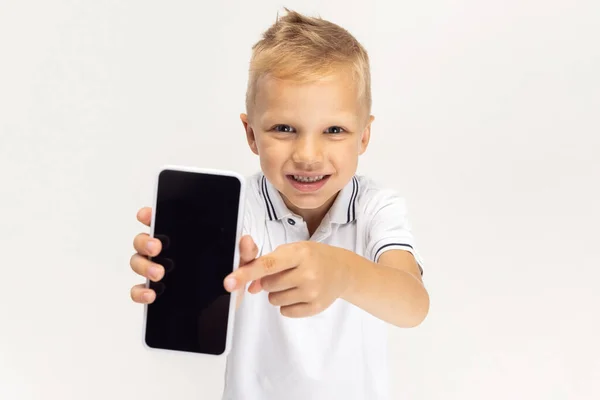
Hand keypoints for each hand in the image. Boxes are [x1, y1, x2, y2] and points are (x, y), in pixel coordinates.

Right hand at [129, 206, 257, 305]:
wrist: (228, 303)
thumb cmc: (230, 274)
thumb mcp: (242, 262)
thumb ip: (246, 251)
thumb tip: (245, 239)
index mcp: (183, 237)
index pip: (161, 220)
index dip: (150, 215)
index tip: (146, 215)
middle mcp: (165, 251)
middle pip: (143, 240)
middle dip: (145, 242)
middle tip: (157, 248)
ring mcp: (158, 271)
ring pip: (137, 262)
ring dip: (144, 266)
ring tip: (159, 274)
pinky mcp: (157, 292)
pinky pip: (139, 290)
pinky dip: (140, 292)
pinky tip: (152, 294)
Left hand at [223, 241, 351, 317]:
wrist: (342, 270)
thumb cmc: (313, 256)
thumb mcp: (292, 251)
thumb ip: (268, 265)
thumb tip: (250, 287)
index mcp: (300, 253)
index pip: (267, 264)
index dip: (246, 273)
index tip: (229, 282)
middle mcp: (308, 273)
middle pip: (268, 285)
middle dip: (270, 280)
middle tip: (286, 273)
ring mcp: (313, 292)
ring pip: (274, 300)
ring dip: (277, 293)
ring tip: (294, 283)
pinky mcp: (316, 307)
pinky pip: (285, 311)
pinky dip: (287, 304)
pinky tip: (300, 293)